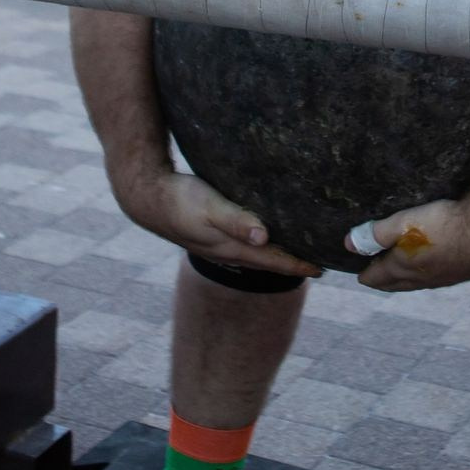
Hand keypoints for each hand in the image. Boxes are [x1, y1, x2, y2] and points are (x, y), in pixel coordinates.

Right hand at [117, 169, 319, 279]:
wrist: (146, 200)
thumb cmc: (180, 200)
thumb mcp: (209, 208)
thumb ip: (236, 221)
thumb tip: (263, 238)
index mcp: (231, 248)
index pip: (272, 261)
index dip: (298, 265)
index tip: (322, 270)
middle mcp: (228, 251)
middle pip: (268, 261)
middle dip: (293, 263)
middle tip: (319, 264)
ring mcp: (219, 245)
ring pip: (257, 254)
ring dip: (278, 254)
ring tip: (298, 253)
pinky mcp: (212, 234)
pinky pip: (245, 243)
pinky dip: (262, 243)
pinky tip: (265, 236)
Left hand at [353, 194, 469, 292]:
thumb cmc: (445, 225)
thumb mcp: (404, 222)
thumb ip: (376, 233)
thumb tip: (349, 243)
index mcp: (404, 268)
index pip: (377, 278)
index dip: (365, 275)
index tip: (359, 273)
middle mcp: (422, 278)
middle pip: (396, 284)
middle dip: (383, 280)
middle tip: (375, 274)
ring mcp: (443, 278)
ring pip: (418, 283)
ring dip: (406, 278)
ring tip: (401, 270)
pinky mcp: (463, 272)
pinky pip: (437, 277)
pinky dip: (428, 273)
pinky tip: (435, 265)